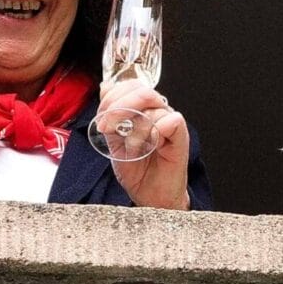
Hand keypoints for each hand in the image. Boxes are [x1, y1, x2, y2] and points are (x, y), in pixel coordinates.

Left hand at [97, 79, 192, 209]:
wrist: (150, 196)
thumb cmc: (137, 171)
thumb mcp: (114, 141)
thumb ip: (110, 116)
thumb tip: (105, 87)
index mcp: (142, 110)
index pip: (130, 87)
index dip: (113, 97)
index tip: (101, 120)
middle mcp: (157, 112)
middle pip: (142, 91)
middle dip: (120, 107)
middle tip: (108, 128)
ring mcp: (170, 123)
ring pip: (153, 108)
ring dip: (134, 129)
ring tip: (131, 148)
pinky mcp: (181, 136)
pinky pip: (171, 121)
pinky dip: (155, 132)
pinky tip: (150, 146)